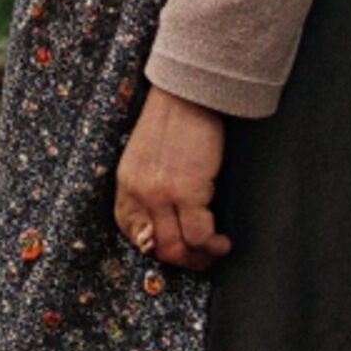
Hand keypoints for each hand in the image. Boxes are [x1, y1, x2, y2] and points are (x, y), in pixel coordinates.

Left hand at [112, 84, 232, 272]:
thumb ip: (149, 188)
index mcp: (126, 183)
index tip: (177, 246)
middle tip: (202, 257)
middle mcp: (139, 192)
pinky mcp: (187, 190)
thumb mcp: (148, 156)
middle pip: (157, 248)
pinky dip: (214, 245)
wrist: (190, 91)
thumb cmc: (175, 120)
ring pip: (177, 249)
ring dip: (200, 258)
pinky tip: (224, 242)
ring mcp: (161, 194)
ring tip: (215, 251)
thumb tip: (161, 229)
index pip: (130, 232)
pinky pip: (200, 235)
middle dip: (183, 259)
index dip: (154, 247)